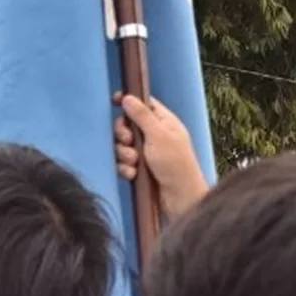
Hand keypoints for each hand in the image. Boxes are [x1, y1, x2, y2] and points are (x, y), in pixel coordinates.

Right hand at [113, 93, 208, 219]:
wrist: (180, 198)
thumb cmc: (175, 164)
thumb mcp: (159, 135)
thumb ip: (142, 116)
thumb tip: (128, 97)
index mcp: (164, 122)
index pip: (144, 104)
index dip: (130, 101)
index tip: (115, 100)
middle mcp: (155, 135)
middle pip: (128, 125)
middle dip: (123, 134)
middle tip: (128, 141)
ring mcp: (147, 153)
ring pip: (123, 146)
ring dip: (124, 154)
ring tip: (134, 162)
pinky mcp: (140, 169)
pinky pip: (124, 163)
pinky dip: (126, 168)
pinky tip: (133, 174)